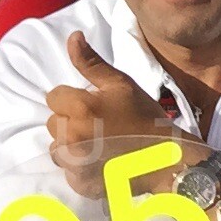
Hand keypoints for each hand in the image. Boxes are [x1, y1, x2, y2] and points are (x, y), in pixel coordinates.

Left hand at [45, 31, 181, 194]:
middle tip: (100, 125)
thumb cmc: (145, 117)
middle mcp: (71, 135)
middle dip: (71, 121)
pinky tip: (101, 163)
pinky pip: (67, 171)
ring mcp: (75, 162)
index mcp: (80, 107)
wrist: (166, 157)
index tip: (95, 106)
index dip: (74, 99)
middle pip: (53, 122)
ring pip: (57, 148)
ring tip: (99, 145)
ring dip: (72, 145)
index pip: (54, 97)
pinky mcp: (80, 183)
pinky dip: (80, 168)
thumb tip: (72, 36)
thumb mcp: (121, 84)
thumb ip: (91, 63)